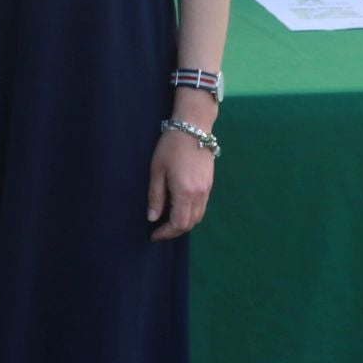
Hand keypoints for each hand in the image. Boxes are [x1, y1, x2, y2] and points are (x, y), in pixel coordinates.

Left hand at [147, 126, 214, 240]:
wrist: (193, 127)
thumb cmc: (171, 146)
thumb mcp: (157, 170)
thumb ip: (155, 196)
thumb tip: (152, 218)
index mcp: (185, 192)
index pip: (178, 224)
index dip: (166, 233)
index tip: (153, 235)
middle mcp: (199, 195)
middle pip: (190, 224)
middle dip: (174, 231)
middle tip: (159, 231)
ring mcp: (207, 189)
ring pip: (198, 217)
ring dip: (184, 223)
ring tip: (168, 221)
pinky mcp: (210, 184)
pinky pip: (202, 207)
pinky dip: (191, 214)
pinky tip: (180, 208)